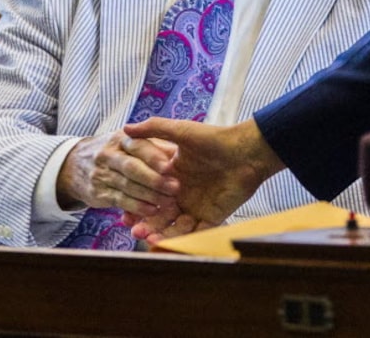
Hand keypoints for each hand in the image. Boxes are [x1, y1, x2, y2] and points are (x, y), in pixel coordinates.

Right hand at [57, 132, 179, 216]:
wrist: (74, 164)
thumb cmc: (116, 152)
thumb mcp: (130, 141)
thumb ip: (153, 145)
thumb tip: (178, 152)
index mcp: (122, 139)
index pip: (138, 145)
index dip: (153, 156)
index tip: (170, 166)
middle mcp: (108, 154)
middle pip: (131, 167)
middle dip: (154, 179)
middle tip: (175, 188)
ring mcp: (101, 174)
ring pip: (126, 186)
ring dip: (149, 195)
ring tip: (168, 202)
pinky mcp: (98, 193)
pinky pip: (119, 201)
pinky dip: (136, 207)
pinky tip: (151, 211)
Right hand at [120, 118, 283, 241]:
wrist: (246, 152)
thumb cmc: (214, 138)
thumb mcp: (182, 131)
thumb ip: (155, 128)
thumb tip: (126, 128)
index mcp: (172, 176)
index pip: (150, 193)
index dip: (137, 202)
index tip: (123, 211)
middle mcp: (182, 194)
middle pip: (160, 214)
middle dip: (146, 223)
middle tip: (133, 229)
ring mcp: (196, 207)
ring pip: (173, 226)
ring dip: (160, 233)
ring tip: (146, 237)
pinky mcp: (212, 218)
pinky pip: (194, 233)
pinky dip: (180, 239)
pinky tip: (167, 241)